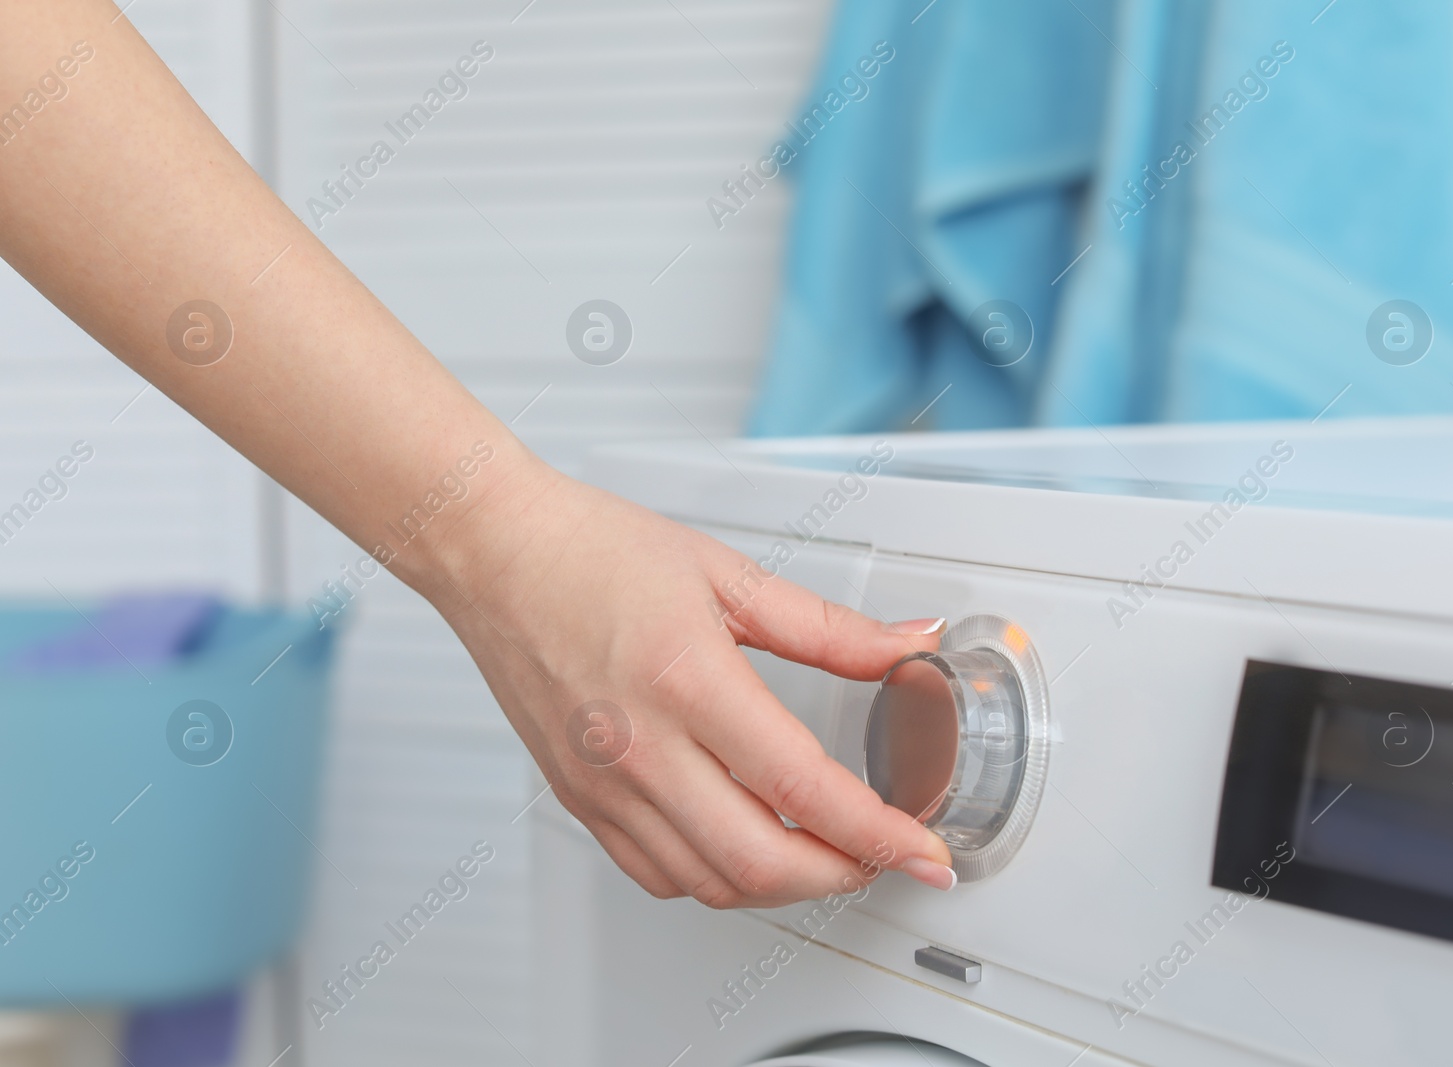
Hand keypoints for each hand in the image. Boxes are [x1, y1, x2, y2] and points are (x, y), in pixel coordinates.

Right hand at [424, 456, 957, 907]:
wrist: (498, 555)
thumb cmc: (595, 553)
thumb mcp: (730, 577)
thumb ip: (831, 628)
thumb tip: (908, 643)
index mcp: (688, 682)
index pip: (803, 788)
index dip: (879, 834)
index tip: (925, 853)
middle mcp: (640, 748)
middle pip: (761, 863)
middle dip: (844, 875)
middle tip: (885, 856)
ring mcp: (604, 785)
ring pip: (711, 883)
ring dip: (784, 884)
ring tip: (827, 852)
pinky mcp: (580, 801)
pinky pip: (657, 875)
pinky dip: (717, 880)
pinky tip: (745, 848)